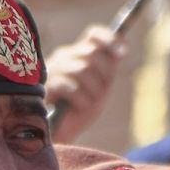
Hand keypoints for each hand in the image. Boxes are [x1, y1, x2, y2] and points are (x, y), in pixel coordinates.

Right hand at [44, 24, 124, 142]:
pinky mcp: (46, 86)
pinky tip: (78, 108)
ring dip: (93, 90)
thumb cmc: (80, 110)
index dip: (109, 39)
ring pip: (83, 69)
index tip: (123, 52)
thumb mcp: (100, 87)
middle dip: (104, 74)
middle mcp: (65, 56)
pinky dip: (81, 100)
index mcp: (79, 54)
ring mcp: (54, 69)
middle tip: (101, 92)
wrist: (61, 134)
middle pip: (92, 52)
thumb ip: (108, 69)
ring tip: (88, 103)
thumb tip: (120, 50)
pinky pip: (71, 86)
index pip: (94, 35)